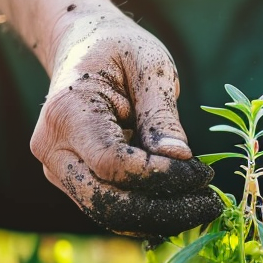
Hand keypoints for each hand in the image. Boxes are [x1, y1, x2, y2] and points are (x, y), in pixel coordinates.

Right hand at [30, 15, 221, 237]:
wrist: (82, 46)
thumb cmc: (119, 48)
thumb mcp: (150, 66)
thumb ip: (161, 115)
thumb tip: (180, 158)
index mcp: (66, 112)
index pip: (112, 163)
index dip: (159, 176)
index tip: (200, 172)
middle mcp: (52, 149)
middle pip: (106, 202)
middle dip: (162, 210)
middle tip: (210, 203)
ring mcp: (57, 170)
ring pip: (107, 213)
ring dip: (158, 217)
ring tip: (201, 204)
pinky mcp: (72, 181)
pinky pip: (109, 208)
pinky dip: (146, 211)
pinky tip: (182, 203)